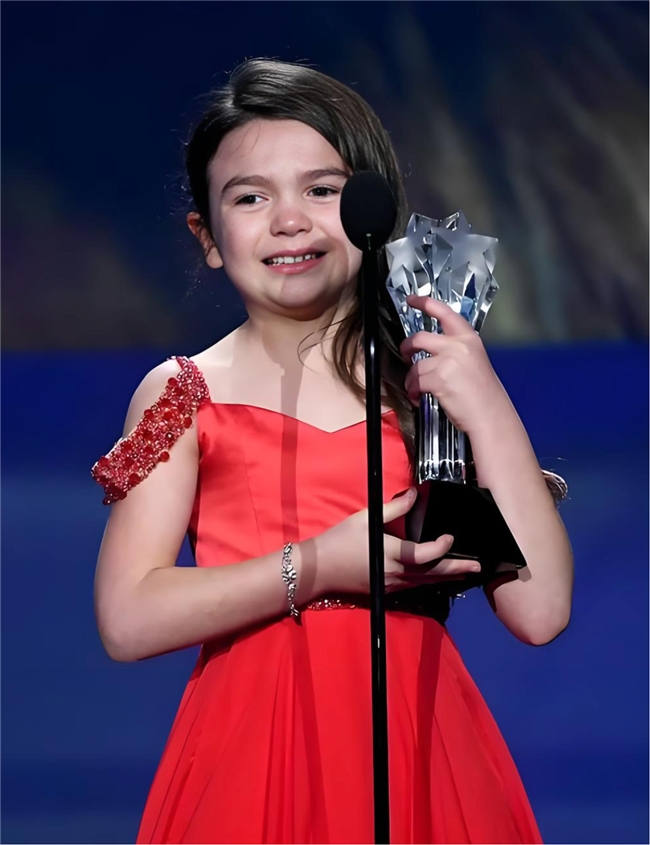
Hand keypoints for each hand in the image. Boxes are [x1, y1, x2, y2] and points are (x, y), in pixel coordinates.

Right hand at [314, 488, 480, 594]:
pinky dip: (431, 580)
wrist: (320, 569)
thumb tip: (414, 494)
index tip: (450, 536)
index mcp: (392, 554)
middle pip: (433, 573)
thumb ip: (394, 508)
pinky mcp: (388, 589)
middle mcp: (396, 573)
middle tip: (478, 566)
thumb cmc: (341, 541)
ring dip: (447, 576)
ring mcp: (393, 584)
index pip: (425, 555)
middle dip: (457, 569)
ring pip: (427, 582)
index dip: (442, 546)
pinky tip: (438, 576)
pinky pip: (416, 586)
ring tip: (466, 573)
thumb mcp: (366, 518)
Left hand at [400, 295, 509, 435]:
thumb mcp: (475, 361)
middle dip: (407, 347)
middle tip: (405, 353)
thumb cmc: (484, 394)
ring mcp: (448, 362)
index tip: (412, 299)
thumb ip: (455, 351)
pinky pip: (416, 382)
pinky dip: (414, 392)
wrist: (492, 415)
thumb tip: (431, 352)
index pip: (444, 312)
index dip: (424, 303)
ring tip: (418, 389)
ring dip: (412, 379)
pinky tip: (420, 398)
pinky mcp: (439, 379)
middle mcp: (458, 346)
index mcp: (469, 338)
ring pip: (416, 365)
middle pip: (419, 337)